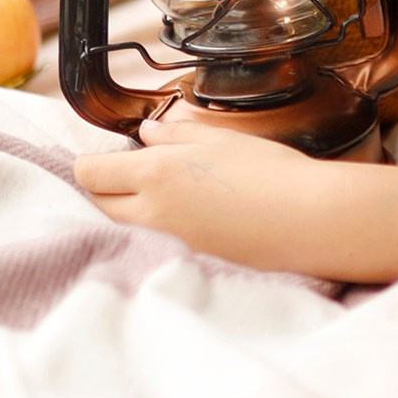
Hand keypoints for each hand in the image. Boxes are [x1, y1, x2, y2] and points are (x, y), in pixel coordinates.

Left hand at [74, 105, 397, 281]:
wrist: (308, 221)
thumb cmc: (271, 172)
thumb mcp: (221, 139)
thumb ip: (175, 136)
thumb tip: (146, 135)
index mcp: (155, 173)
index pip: (89, 172)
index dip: (89, 161)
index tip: (104, 155)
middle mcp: (151, 213)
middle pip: (97, 203)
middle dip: (104, 186)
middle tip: (129, 172)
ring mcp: (167, 243)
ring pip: (121, 226)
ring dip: (125, 210)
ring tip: (156, 195)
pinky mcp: (186, 262)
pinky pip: (150, 244)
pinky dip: (152, 231)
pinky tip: (181, 218)